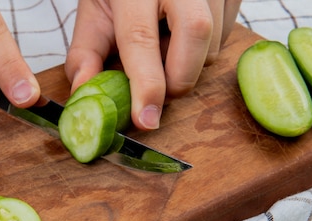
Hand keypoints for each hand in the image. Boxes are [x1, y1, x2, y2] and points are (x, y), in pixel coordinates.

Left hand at [65, 0, 241, 129]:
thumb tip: (84, 92)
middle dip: (178, 78)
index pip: (142, 38)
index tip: (147, 119)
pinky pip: (227, 37)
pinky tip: (183, 32)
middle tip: (157, 84)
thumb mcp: (94, 11)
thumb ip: (86, 52)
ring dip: (189, 64)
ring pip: (213, 46)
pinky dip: (204, 50)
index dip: (146, 86)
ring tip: (166, 43)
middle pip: (195, 35)